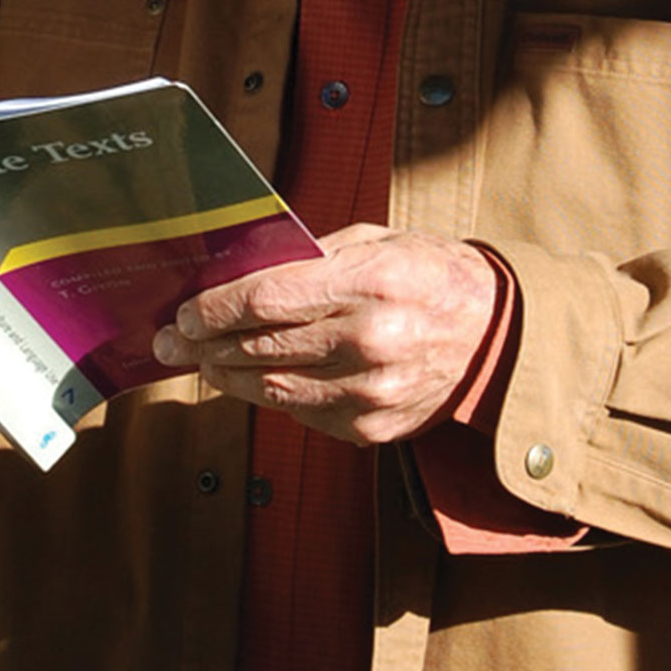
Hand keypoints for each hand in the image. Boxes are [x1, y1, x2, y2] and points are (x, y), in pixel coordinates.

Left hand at [152, 224, 500, 443]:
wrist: (495, 335)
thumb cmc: (429, 275)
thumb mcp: (377, 242)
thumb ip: (311, 257)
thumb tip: (237, 272)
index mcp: (373, 281)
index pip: (270, 297)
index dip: (217, 308)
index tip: (187, 310)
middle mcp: (372, 340)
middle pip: (262, 348)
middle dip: (207, 344)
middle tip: (174, 338)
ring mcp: (373, 391)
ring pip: (274, 389)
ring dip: (227, 375)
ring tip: (201, 361)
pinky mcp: (374, 428)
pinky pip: (302, 414)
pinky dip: (271, 396)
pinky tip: (252, 380)